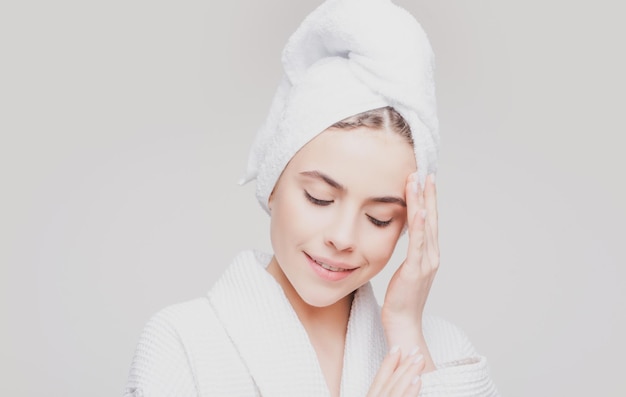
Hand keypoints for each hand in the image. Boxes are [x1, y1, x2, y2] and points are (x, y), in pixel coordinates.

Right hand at [367, 345, 423, 396]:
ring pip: (396, 389)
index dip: (387, 363)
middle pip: (389, 382)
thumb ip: (386, 389)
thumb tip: (396, 377)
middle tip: (415, 349)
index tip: (396, 348)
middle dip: (403, 364)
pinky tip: (418, 380)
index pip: (379, 380)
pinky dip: (410, 391)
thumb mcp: (380, 395)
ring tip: (420, 359)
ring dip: (409, 372)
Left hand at [381, 173, 438, 370]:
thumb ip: (409, 254)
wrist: (403, 322)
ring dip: (421, 201)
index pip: (430, 221)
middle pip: (431, 218)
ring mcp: (426, 262)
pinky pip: (417, 243)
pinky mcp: (415, 269)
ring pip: (425, 225)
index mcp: (429, 254)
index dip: (428, 200)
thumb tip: (404, 237)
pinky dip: (419, 225)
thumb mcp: (406, 271)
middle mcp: (432, 255)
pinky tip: (418, 210)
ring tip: (417, 180)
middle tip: (425, 171)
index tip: (424, 180)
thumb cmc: (401, 299)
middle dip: (428, 194)